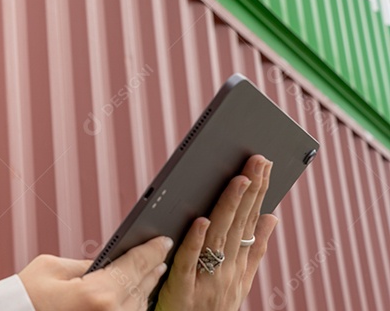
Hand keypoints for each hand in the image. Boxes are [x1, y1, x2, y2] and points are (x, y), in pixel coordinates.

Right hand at [18, 236, 171, 309]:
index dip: (152, 250)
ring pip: (139, 306)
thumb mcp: (53, 269)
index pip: (135, 265)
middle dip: (152, 268)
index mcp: (98, 295)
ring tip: (151, 273)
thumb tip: (109, 262)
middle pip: (142, 287)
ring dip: (146, 289)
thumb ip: (86, 265)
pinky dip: (134, 305)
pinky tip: (136, 296)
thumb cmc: (27, 297)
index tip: (163, 240)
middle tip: (161, 253)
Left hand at [156, 155, 279, 309]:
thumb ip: (255, 252)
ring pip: (218, 238)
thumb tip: (272, 218)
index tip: (265, 165)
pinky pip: (188, 262)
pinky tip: (201, 220)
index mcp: (239, 267)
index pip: (251, 222)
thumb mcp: (239, 283)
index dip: (258, 193)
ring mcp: (207, 281)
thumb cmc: (209, 308)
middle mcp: (227, 272)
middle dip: (250, 190)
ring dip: (229, 208)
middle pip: (239, 225)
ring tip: (238, 180)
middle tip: (257, 159)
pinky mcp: (182, 290)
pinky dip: (195, 241)